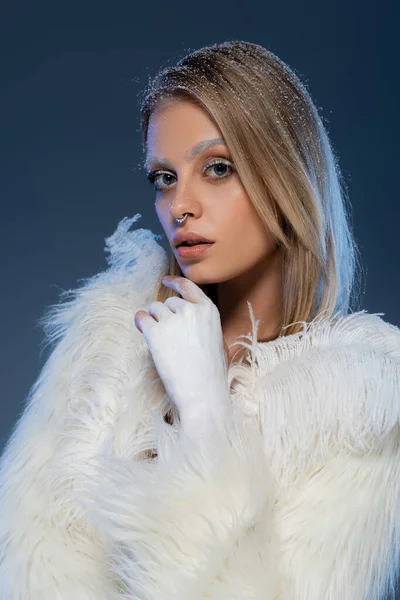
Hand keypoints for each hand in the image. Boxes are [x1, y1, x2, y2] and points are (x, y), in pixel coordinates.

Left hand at [134, 275, 230, 429]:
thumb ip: (204, 325)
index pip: (189, 287)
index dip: (175, 283)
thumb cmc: (212, 374)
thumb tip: (188, 321)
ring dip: (154, 320)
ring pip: (154, 309)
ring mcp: (172, 320)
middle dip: (165, 314)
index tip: (166, 281)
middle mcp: (190, 310)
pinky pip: (141, 318)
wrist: (203, 393)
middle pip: (169, 302)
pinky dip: (140, 322)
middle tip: (167, 333)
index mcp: (208, 311)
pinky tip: (142, 329)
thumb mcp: (218, 341)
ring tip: (161, 340)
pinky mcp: (155, 333)